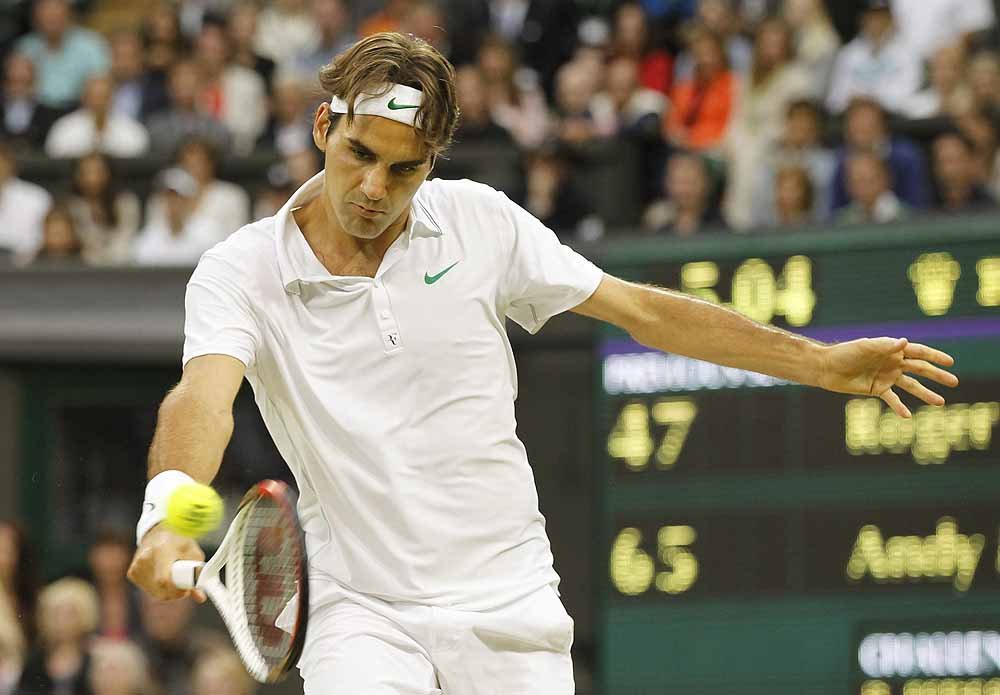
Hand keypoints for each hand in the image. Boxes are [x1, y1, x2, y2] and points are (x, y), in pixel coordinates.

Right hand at [127, 525, 205, 602]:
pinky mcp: (132, 573)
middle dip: (176, 592)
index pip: (165, 581)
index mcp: (161, 550)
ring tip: (174, 574)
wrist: (157, 532)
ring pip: (155, 592)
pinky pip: (149, 589)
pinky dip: (159, 588)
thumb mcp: (193, 552)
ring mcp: (136, 567)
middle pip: (161, 590)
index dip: (178, 591)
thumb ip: (197, 574)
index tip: (188, 590)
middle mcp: (144, 559)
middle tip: (185, 584)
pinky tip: (163, 574)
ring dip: (169, 590)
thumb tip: (200, 597)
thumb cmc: (178, 540)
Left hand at [818, 337, 958, 417]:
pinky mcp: (877, 389)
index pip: (919, 352)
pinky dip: (900, 407)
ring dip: (925, 394)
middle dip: (937, 375)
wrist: (827, 367)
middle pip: (920, 370)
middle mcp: (893, 363)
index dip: (934, 356)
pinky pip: (893, 399)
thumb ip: (885, 345)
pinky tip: (909, 416)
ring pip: (911, 387)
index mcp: (892, 350)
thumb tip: (904, 342)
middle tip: (954, 382)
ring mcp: (886, 377)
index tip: (950, 362)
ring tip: (941, 402)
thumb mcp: (865, 347)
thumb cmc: (845, 352)